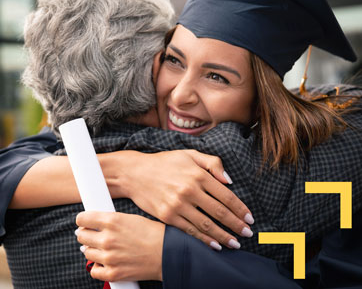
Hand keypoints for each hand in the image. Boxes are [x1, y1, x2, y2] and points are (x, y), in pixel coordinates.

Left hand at [76, 211, 164, 281]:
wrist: (167, 252)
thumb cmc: (152, 233)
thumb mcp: (131, 218)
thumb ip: (111, 220)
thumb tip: (95, 223)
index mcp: (112, 220)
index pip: (83, 218)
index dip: (82, 219)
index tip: (83, 221)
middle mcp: (108, 238)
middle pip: (81, 235)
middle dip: (85, 233)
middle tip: (92, 234)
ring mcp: (109, 257)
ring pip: (86, 252)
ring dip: (92, 249)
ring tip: (102, 247)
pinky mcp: (112, 273)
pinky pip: (94, 270)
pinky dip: (98, 266)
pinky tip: (105, 261)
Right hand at [101, 149, 253, 249]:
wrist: (135, 173)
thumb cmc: (164, 162)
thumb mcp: (189, 155)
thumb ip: (212, 163)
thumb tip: (229, 180)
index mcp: (198, 174)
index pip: (226, 195)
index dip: (240, 208)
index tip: (249, 217)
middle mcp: (189, 190)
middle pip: (219, 212)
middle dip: (236, 224)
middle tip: (248, 232)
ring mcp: (178, 204)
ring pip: (206, 225)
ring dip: (224, 236)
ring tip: (235, 243)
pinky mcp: (167, 216)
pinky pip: (190, 230)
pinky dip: (204, 240)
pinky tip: (214, 245)